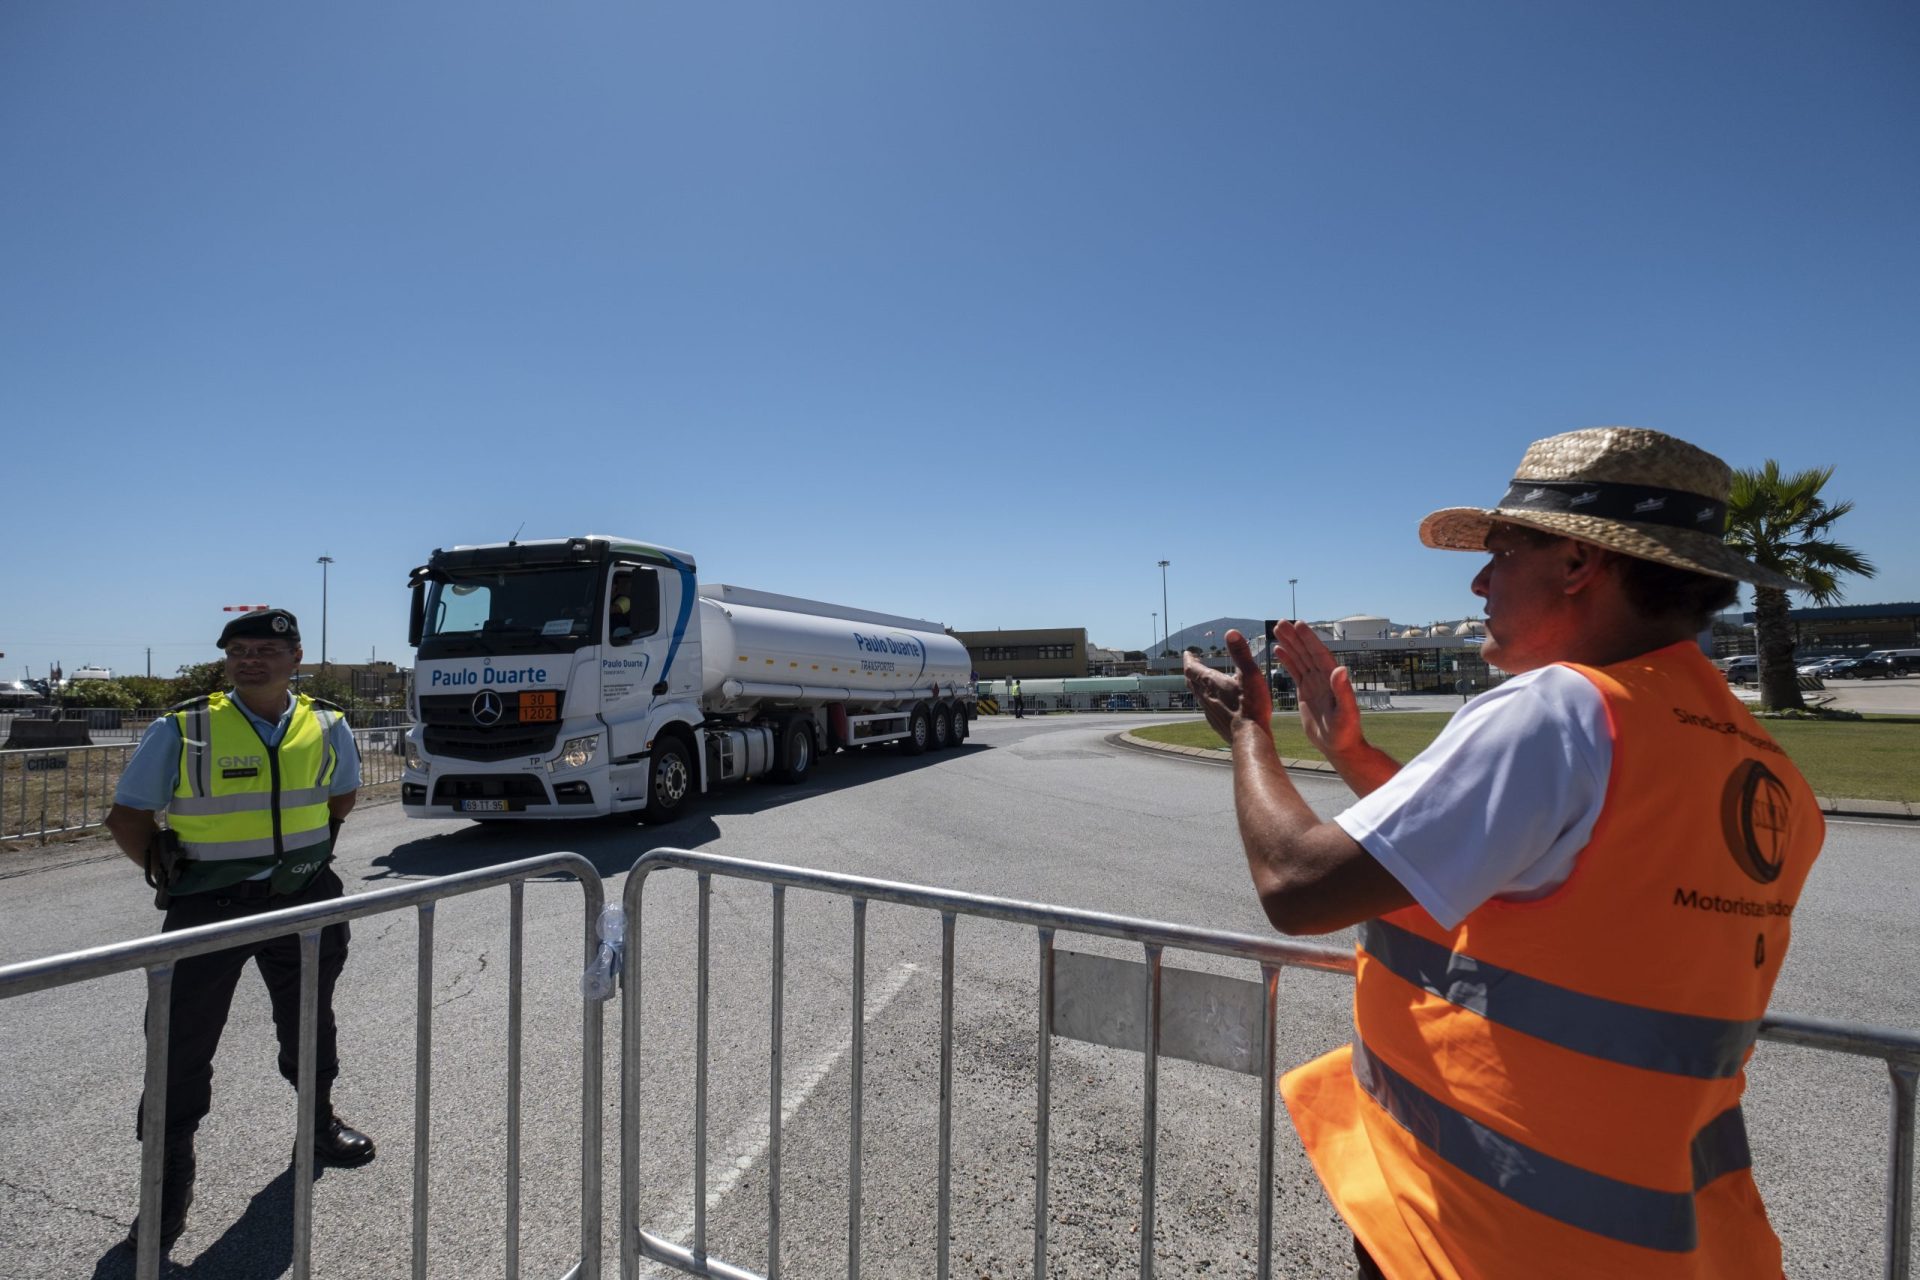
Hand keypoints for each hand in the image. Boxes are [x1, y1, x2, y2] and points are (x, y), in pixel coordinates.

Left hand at [1184, 629, 1271, 742]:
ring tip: (1201, 682)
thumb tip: (1231, 632)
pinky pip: (1207, 709)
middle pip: (1192, 682)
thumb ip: (1241, 653)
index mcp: (1211, 683)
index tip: (1187, 653)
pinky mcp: (1216, 724)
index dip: (1189, 659)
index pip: (1192, 668)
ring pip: (1198, 696)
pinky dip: (1207, 701)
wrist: (1250, 738)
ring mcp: (1210, 712)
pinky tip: (1216, 704)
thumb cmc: (1251, 706)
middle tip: (1192, 665)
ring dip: (1197, 686)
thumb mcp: (1250, 674)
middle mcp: (1206, 697)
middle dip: (1191, 671)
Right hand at [1270, 620, 1363, 760]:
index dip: (1309, 639)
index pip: (1319, 655)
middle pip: (1307, 653)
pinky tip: (1278, 650)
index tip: (1299, 625)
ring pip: (1300, 659)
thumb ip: (1343, 690)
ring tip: (1276, 630)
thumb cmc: (1346, 732)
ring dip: (1289, 644)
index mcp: (1332, 680)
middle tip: (1281, 622)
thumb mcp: (1346, 712)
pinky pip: (1295, 671)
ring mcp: (1314, 683)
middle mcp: (1324, 678)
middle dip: (1295, 637)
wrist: (1339, 746)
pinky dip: (1287, 660)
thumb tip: (1341, 668)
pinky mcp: (1306, 691)